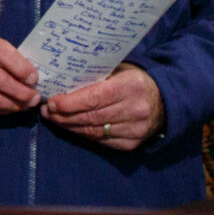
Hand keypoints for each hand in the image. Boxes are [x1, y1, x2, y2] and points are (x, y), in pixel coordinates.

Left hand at [43, 64, 163, 150]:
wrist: (165, 101)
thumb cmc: (134, 81)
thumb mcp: (120, 70)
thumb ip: (96, 75)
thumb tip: (62, 80)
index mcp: (130, 86)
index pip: (94, 98)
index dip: (70, 103)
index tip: (52, 102)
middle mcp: (134, 109)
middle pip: (91, 117)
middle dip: (64, 116)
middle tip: (48, 112)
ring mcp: (135, 129)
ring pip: (94, 132)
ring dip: (70, 127)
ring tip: (55, 119)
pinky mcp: (132, 144)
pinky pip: (101, 141)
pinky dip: (84, 135)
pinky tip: (72, 127)